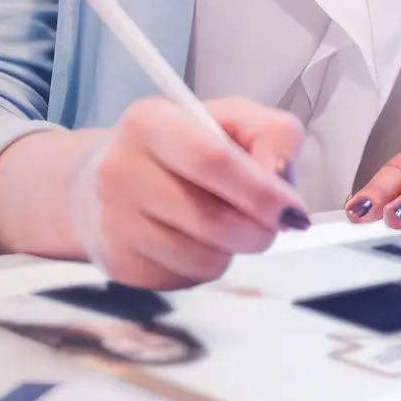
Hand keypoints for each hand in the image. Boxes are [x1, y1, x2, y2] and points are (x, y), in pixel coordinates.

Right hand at [72, 97, 308, 289]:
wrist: (108, 182)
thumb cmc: (181, 148)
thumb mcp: (228, 120)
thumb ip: (270, 133)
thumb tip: (282, 178)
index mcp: (149, 122)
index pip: (211, 159)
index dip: (261, 190)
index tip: (292, 209)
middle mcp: (120, 170)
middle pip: (212, 220)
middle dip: (258, 230)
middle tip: (272, 223)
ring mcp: (113, 221)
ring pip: (203, 259)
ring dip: (231, 249)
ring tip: (221, 224)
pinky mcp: (119, 263)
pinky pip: (185, 280)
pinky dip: (203, 266)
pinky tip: (191, 241)